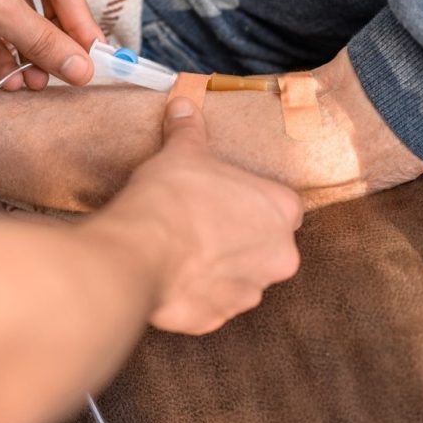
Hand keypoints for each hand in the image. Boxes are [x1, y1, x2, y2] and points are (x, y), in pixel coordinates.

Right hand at [106, 97, 302, 334]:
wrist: (141, 251)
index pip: (282, 206)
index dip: (251, 202)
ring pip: (241, 277)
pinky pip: (212, 303)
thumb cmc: (171, 196)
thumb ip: (189, 130)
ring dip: (220, 268)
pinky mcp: (218, 318)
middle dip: (239, 238)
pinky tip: (171, 275)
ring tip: (183, 251)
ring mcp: (250, 292)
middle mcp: (279, 256)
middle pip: (266, 245)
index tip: (225, 199)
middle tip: (202, 224)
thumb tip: (184, 103)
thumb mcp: (182, 152)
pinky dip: (196, 293)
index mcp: (280, 211)